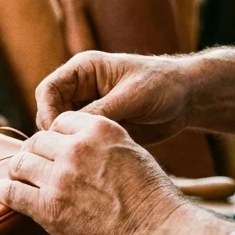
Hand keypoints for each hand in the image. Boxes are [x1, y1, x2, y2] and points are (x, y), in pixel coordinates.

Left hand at [0, 112, 234, 234]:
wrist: (156, 234)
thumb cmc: (151, 198)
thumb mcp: (131, 152)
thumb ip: (102, 143)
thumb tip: (79, 143)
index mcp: (99, 130)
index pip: (60, 122)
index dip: (54, 137)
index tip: (52, 150)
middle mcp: (76, 148)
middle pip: (36, 141)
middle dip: (33, 153)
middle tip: (31, 166)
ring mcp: (59, 178)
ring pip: (20, 163)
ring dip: (17, 170)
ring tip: (18, 178)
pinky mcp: (48, 208)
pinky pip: (12, 192)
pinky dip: (6, 191)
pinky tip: (7, 192)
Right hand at [35, 51, 197, 143]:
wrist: (188, 99)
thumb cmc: (163, 85)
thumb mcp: (131, 96)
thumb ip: (100, 111)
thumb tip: (67, 131)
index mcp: (84, 71)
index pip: (47, 90)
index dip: (46, 111)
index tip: (57, 132)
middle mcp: (81, 90)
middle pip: (48, 112)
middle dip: (53, 133)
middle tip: (66, 152)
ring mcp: (88, 110)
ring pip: (60, 131)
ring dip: (66, 145)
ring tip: (80, 159)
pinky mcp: (98, 129)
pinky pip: (79, 142)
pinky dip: (80, 152)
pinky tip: (91, 163)